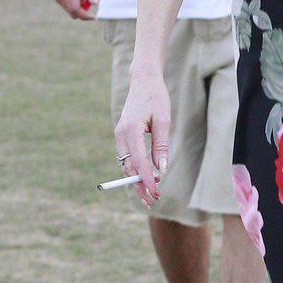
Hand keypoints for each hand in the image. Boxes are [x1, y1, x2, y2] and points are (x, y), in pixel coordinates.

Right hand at [115, 74, 170, 205]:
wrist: (143, 81)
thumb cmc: (156, 98)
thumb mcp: (163, 120)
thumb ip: (161, 145)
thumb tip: (161, 169)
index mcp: (130, 130)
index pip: (138, 162)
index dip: (146, 180)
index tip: (154, 194)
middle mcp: (121, 134)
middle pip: (128, 167)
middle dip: (139, 185)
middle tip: (152, 201)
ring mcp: (119, 135)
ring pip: (127, 164)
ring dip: (138, 178)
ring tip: (153, 191)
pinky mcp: (122, 135)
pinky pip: (127, 157)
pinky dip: (136, 168)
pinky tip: (148, 176)